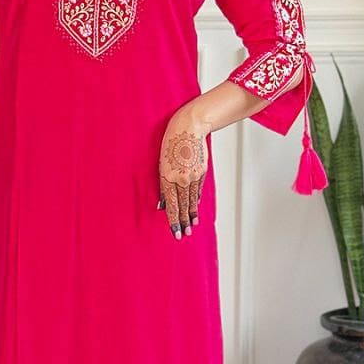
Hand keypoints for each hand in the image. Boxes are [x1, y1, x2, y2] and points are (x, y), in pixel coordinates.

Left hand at [158, 107, 209, 239]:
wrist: (188, 129)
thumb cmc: (171, 144)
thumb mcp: (162, 164)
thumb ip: (164, 185)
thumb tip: (163, 204)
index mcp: (168, 177)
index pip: (172, 205)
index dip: (173, 220)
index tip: (175, 232)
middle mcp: (181, 179)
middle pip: (183, 206)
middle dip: (183, 222)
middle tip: (183, 235)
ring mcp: (193, 176)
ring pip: (191, 200)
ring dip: (191, 215)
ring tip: (191, 226)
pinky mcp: (202, 172)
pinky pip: (197, 190)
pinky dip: (195, 201)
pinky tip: (195, 209)